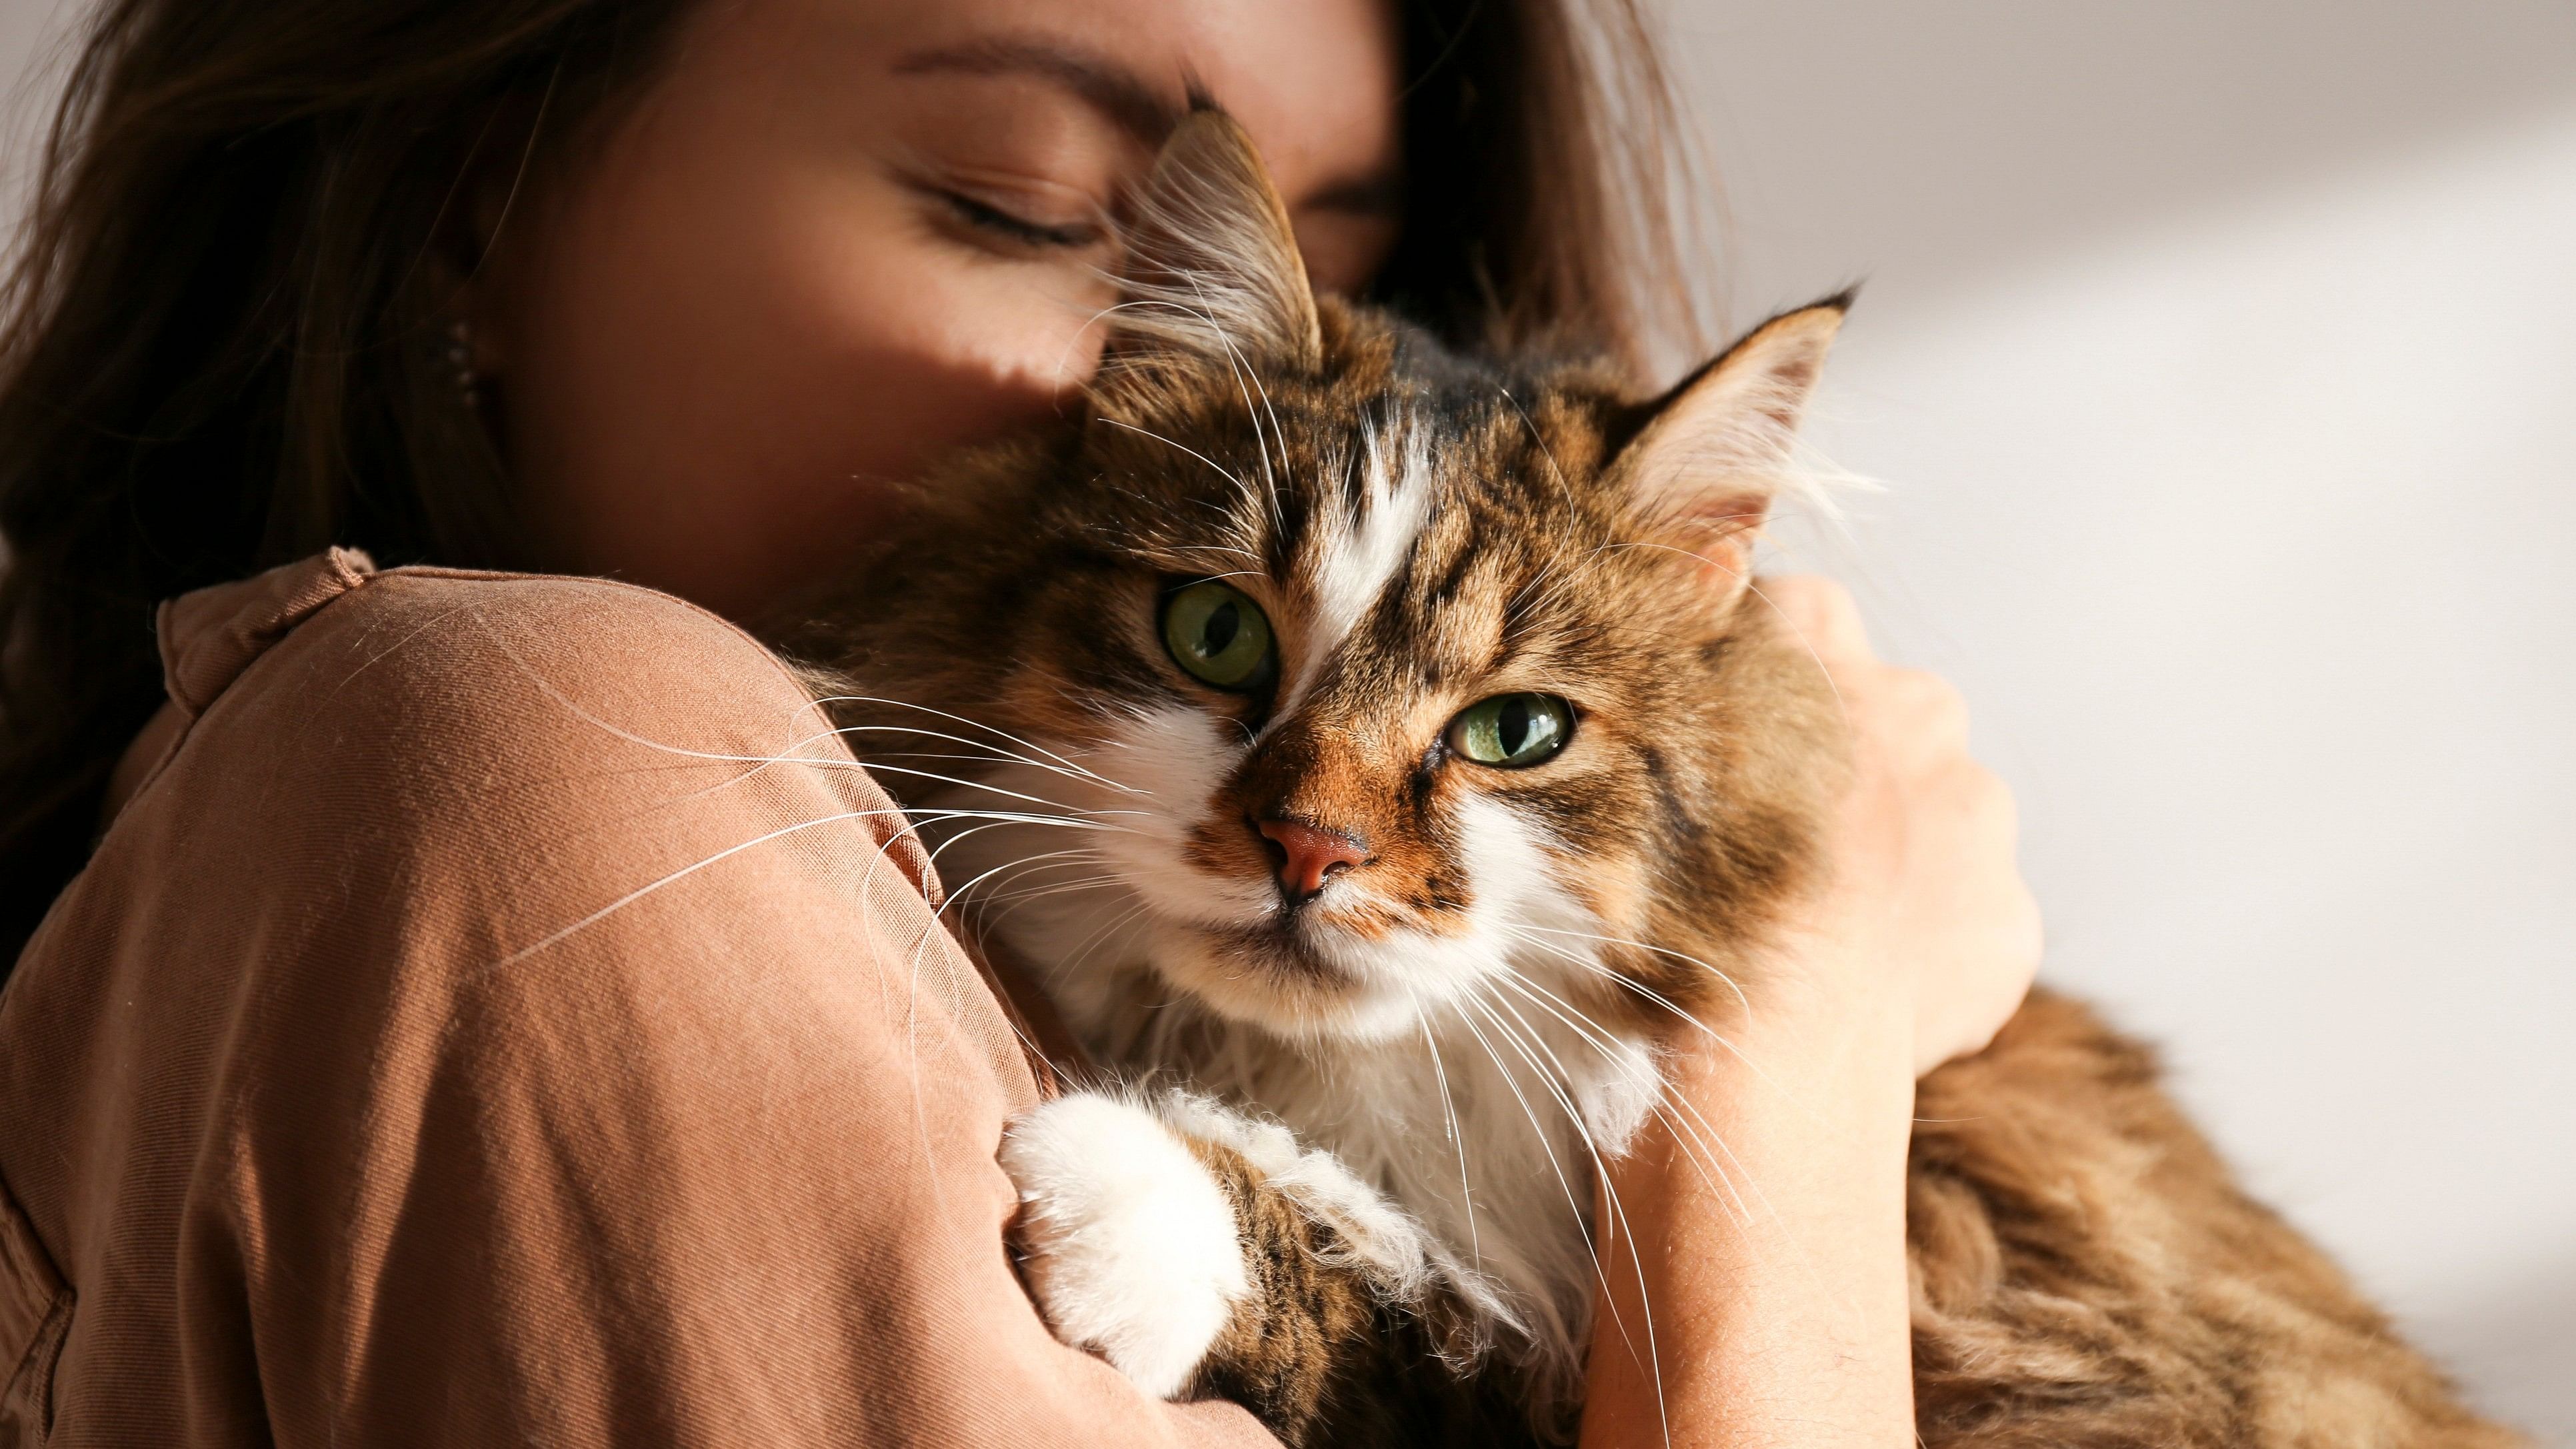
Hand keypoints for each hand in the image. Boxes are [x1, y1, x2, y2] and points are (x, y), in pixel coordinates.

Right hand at [1579, 577, 2040, 1447]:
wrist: (1745, 1050)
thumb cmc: (1646, 900)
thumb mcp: (1603, 762)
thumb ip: (1650, 702)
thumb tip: (1635, 685)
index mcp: (1809, 637)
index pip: (1790, 614)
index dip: (1750, 681)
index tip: (1716, 743)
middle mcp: (1913, 703)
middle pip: (1881, 711)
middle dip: (1835, 768)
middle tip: (1757, 852)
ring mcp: (1976, 816)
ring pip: (1935, 816)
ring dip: (1885, 859)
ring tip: (1801, 936)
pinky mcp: (2006, 922)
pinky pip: (1964, 920)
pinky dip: (1918, 951)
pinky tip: (1848, 995)